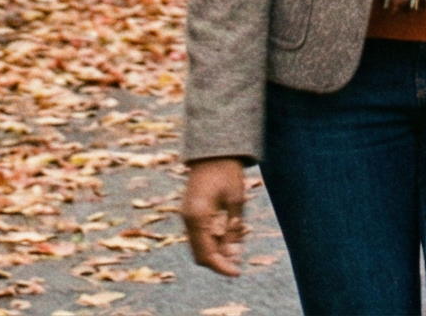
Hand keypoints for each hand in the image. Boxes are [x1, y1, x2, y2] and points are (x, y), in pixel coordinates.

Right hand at [182, 157, 250, 276]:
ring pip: (199, 246)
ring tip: (237, 250)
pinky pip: (199, 235)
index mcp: (197, 217)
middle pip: (200, 254)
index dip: (222, 267)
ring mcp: (187, 216)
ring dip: (216, 252)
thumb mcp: (236, 200)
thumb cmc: (227, 172)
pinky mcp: (191, 213)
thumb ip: (233, 228)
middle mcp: (188, 219)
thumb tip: (233, 254)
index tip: (237, 273)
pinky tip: (229, 237)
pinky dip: (212, 242)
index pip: (207, 254)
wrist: (212, 152)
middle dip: (219, 262)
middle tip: (238, 264)